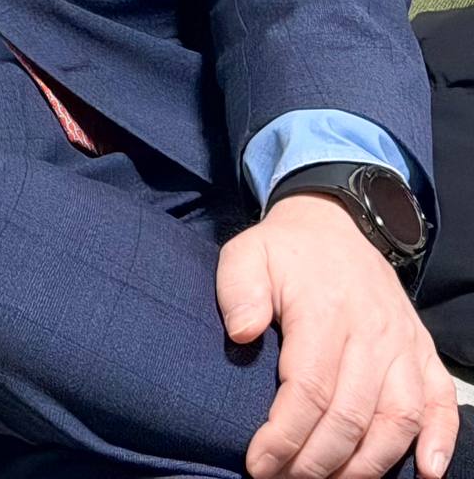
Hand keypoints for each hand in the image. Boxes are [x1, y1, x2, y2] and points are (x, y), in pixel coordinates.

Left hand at [220, 189, 455, 478]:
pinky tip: (425, 471)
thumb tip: (240, 334)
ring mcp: (403, 346)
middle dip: (318, 461)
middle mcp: (372, 334)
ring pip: (397, 419)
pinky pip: (441, 401)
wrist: (334, 225)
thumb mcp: (247, 254)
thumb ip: (238, 290)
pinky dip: (441, 439)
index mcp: (325, 312)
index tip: (258, 463)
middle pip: (352, 416)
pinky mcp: (422, 352)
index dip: (285, 435)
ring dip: (369, 464)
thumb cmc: (285, 252)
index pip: (309, 389)